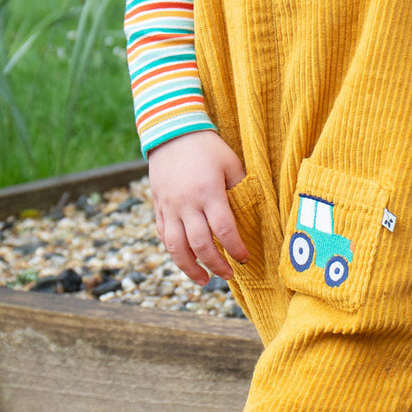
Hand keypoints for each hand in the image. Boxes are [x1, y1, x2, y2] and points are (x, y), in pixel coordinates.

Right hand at [147, 131, 247, 284]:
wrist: (172, 132)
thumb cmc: (207, 147)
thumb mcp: (230, 162)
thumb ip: (240, 187)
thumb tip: (251, 211)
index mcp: (209, 192)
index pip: (224, 229)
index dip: (235, 248)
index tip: (245, 258)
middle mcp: (187, 203)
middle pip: (201, 244)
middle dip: (216, 265)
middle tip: (228, 275)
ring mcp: (170, 207)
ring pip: (176, 247)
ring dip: (190, 268)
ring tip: (204, 280)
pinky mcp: (159, 207)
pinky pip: (164, 236)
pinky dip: (174, 252)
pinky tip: (185, 260)